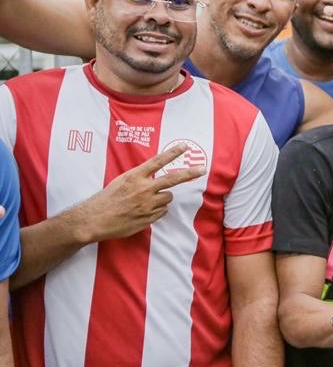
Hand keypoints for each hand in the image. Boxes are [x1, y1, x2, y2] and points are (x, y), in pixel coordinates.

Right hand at [78, 143, 204, 242]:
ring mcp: (147, 204)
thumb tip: (154, 177)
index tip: (185, 146)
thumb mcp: (120, 181)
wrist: (94, 220)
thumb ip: (139, 178)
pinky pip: (162, 211)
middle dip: (190, 173)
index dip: (172, 153)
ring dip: (162, 199)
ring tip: (145, 202)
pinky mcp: (149, 217)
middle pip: (173, 179)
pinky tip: (143, 212)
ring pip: (168, 198)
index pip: (157, 161)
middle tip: (202, 169)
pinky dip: (157, 210)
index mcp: (135, 177)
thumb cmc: (105, 199)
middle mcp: (144, 189)